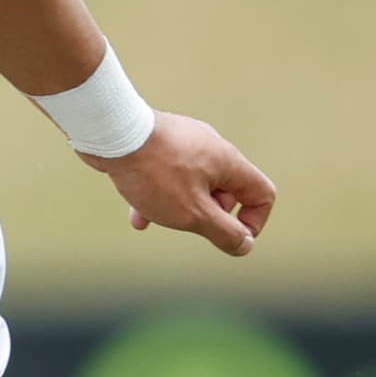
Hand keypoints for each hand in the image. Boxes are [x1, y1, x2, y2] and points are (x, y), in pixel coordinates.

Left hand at [93, 113, 275, 257]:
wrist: (112, 131)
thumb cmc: (155, 173)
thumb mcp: (194, 213)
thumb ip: (223, 232)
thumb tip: (245, 245)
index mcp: (229, 162)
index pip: (263, 193)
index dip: (253, 221)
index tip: (229, 236)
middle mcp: (212, 148)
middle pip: (227, 190)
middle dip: (208, 214)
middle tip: (185, 220)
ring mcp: (185, 143)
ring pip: (192, 185)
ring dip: (178, 208)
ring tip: (155, 217)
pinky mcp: (159, 143)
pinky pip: (167, 176)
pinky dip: (157, 196)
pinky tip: (136, 217)